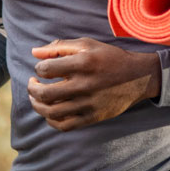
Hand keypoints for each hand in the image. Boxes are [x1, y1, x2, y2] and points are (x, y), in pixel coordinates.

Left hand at [28, 38, 159, 131]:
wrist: (137, 77)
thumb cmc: (108, 57)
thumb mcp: (86, 44)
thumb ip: (59, 47)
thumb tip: (34, 52)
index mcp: (83, 63)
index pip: (46, 69)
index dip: (38, 68)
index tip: (42, 68)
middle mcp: (85, 85)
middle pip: (45, 94)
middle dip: (32, 88)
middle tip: (32, 83)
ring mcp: (88, 104)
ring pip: (51, 112)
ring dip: (37, 105)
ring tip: (36, 97)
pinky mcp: (93, 118)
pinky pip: (65, 125)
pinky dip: (51, 120)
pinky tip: (49, 111)